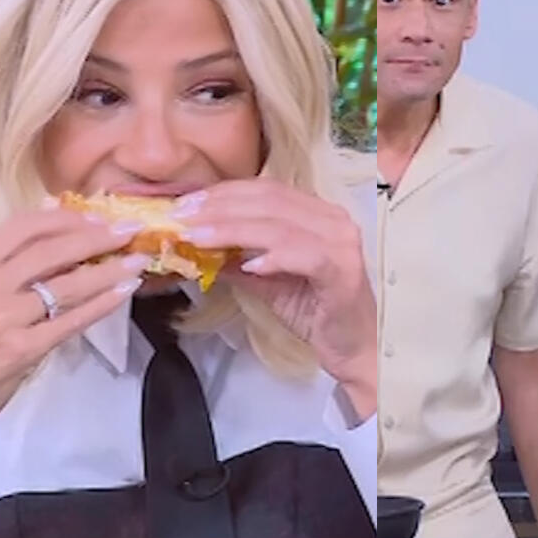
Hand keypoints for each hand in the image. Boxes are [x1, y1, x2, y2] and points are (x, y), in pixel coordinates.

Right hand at [0, 207, 148, 495]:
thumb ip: (14, 256)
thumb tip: (58, 211)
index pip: (24, 227)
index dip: (67, 218)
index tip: (100, 216)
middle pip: (51, 252)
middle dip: (98, 238)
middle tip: (131, 230)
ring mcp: (3, 319)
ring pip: (67, 285)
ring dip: (110, 270)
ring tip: (138, 260)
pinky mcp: (23, 349)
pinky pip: (72, 320)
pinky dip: (103, 303)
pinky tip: (125, 291)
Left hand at [174, 179, 376, 417]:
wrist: (355, 347)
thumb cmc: (316, 312)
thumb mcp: (267, 282)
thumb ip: (237, 261)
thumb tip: (195, 248)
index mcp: (316, 214)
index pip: (265, 190)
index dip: (222, 193)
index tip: (184, 203)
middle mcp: (333, 219)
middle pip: (269, 200)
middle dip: (219, 207)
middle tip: (182, 217)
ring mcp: (342, 243)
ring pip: (281, 224)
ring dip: (234, 229)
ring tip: (198, 238)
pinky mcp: (345, 271)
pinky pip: (306, 254)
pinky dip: (274, 256)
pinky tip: (248, 265)